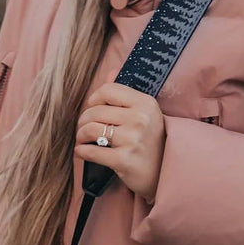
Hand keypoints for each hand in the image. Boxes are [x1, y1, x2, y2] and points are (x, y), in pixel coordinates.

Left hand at [75, 82, 166, 202]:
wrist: (163, 173)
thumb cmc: (150, 141)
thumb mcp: (145, 113)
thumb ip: (125, 93)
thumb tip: (112, 71)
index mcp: (145, 103)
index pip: (108, 90)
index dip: (94, 99)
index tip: (93, 108)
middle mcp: (140, 119)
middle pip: (95, 111)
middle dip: (83, 120)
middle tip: (84, 128)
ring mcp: (132, 139)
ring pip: (90, 129)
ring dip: (80, 135)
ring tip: (82, 139)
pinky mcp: (124, 159)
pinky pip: (90, 151)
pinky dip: (81, 151)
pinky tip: (82, 151)